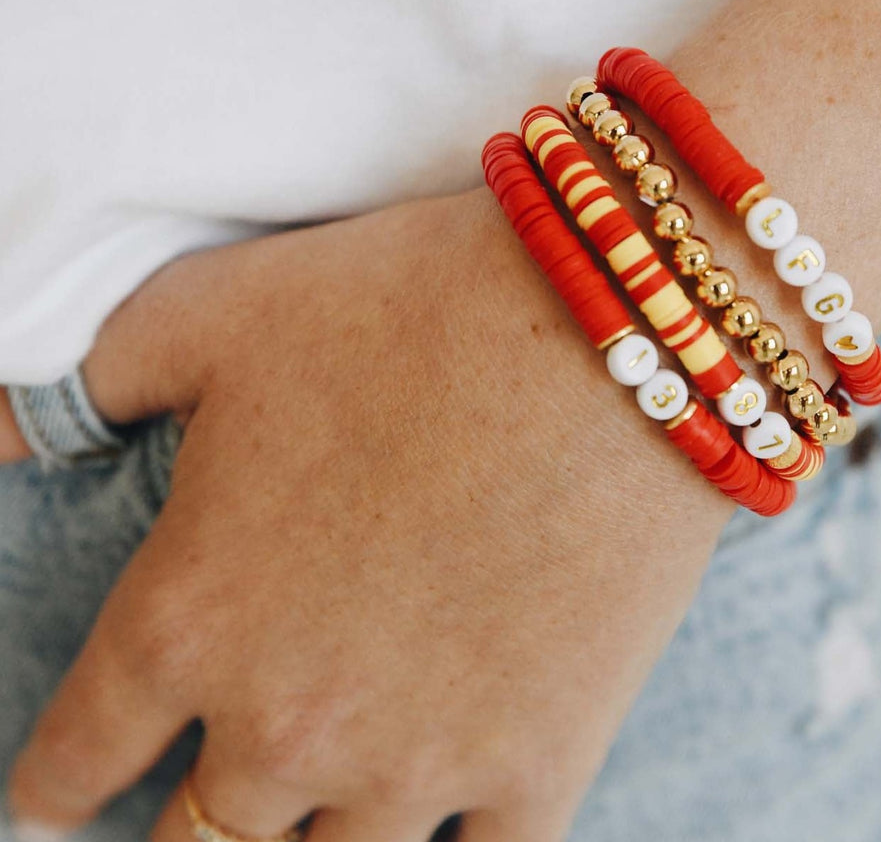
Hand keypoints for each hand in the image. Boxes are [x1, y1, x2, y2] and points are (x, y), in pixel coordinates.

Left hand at [6, 184, 735, 840]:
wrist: (611, 329)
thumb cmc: (406, 306)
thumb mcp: (211, 313)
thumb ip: (79, 383)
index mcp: (188, 620)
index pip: (72, 762)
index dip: (55, 781)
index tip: (65, 788)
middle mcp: (286, 722)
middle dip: (175, 839)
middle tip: (190, 817)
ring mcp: (420, 759)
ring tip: (304, 833)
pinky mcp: (542, 761)